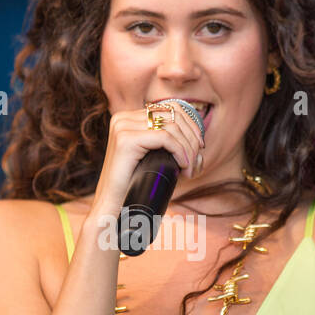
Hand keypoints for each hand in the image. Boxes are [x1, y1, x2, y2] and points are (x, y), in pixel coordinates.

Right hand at [90, 101, 204, 217]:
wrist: (112, 207)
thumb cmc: (134, 186)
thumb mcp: (154, 159)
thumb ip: (171, 145)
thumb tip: (201, 142)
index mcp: (128, 118)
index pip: (170, 108)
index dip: (191, 126)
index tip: (199, 148)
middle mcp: (123, 118)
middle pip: (173, 115)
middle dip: (192, 139)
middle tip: (195, 163)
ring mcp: (123, 127)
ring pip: (171, 127)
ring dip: (188, 149)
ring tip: (189, 170)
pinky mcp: (126, 140)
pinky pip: (165, 138)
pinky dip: (180, 152)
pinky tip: (183, 167)